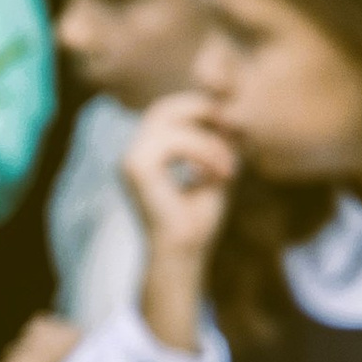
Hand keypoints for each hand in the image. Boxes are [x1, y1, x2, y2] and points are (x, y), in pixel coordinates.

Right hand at [122, 96, 235, 357]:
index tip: (232, 125)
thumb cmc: (198, 219)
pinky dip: (204, 152)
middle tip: (232, 130)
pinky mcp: (135, 167)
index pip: (167, 112)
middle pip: (162, 107)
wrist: (184, 254)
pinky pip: (174, 141)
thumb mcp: (214, 168)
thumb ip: (218, 139)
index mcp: (146, 154)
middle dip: (201, 111)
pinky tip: (220, 174)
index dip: (200, 107)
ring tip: (229, 167)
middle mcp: (132, 153)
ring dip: (208, 140)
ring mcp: (129, 159)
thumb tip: (232, 107)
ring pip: (169, 121)